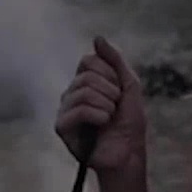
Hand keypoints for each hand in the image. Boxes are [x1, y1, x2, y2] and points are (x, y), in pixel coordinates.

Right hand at [54, 36, 146, 172]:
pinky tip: (103, 125)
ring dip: (107, 105)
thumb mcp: (129, 85)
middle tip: (116, 107)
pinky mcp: (62, 127)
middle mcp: (71, 93)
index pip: (88, 61)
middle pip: (86, 75)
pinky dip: (98, 115)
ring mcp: (65, 109)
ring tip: (110, 118)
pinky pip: (78, 109)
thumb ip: (114, 60)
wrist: (129, 153)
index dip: (109, 74)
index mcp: (85, 82)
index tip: (119, 91)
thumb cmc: (130, 123)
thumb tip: (97, 37)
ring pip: (83, 91)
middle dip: (110, 91)